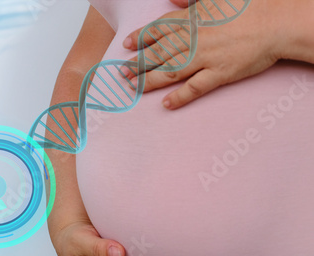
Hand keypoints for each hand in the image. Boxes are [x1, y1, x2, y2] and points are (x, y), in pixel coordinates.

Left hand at [123, 0, 281, 108]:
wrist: (276, 22)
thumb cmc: (248, 6)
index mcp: (192, 19)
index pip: (159, 30)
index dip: (140, 38)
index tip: (126, 46)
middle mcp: (193, 39)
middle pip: (159, 52)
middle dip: (138, 63)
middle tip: (122, 73)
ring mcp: (205, 58)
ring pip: (170, 70)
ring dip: (150, 80)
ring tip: (134, 88)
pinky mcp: (220, 74)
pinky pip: (195, 88)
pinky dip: (180, 97)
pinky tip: (166, 104)